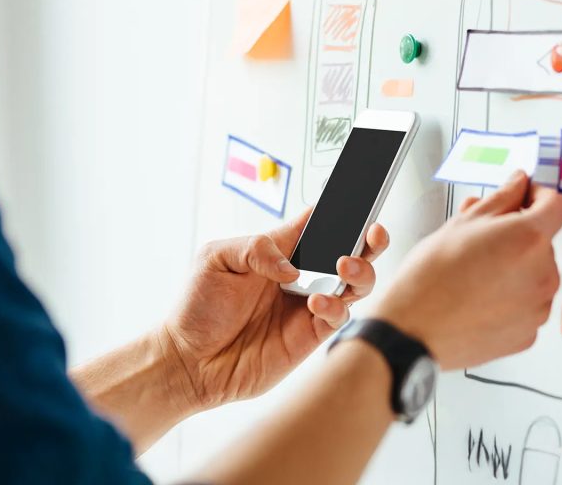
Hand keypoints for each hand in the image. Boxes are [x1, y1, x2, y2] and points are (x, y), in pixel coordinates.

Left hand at [161, 211, 389, 409]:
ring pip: (355, 284)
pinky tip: (316, 302)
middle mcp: (301, 275)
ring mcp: (308, 305)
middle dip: (369, 240)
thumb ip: (255, 248)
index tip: (357, 200)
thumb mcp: (215, 258)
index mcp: (281, 250)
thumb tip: (291, 266)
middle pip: (350, 252)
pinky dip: (335, 306)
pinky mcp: (310, 335)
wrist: (188, 360)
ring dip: (361, 271)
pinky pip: (338, 316)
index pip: (318, 223)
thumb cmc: (197, 307)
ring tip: (345, 266)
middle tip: (373, 233)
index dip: (341, 210)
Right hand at [370, 171, 561, 369]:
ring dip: (517, 269)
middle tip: (484, 241)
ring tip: (478, 274)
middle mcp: (543, 274)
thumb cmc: (430, 279)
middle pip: (543, 243)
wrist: (412, 330)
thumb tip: (518, 184)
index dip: (538, 197)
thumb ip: (502, 198)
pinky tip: (482, 298)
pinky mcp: (528, 334)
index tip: (524, 199)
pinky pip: (529, 306)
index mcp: (528, 238)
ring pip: (537, 275)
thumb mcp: (463, 223)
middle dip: (518, 237)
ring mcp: (538, 307)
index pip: (556, 206)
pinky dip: (512, 299)